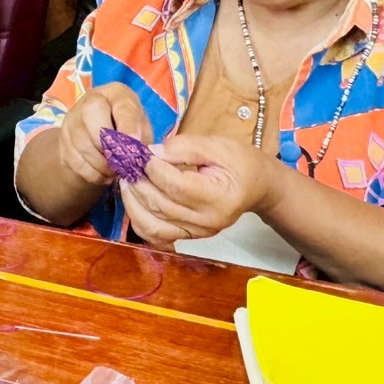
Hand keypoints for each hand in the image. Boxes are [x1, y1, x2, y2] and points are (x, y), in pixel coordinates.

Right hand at [55, 84, 151, 187]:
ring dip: (103, 165)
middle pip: (91, 114)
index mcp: (116, 94)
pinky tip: (104, 175)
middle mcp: (90, 100)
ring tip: (116, 171)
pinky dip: (93, 174)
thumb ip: (141, 137)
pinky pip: (76, 161)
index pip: (121, 105)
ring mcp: (72, 120)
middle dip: (109, 143)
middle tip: (122, 161)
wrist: (102, 141)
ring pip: (83, 143)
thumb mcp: (141, 130)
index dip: (128, 125)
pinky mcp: (63, 141)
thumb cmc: (128, 132)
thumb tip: (135, 153)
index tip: (135, 143)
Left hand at [120, 134, 279, 247]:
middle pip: (162, 206)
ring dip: (133, 203)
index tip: (142, 152)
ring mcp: (197, 234)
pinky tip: (134, 202)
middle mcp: (208, 221)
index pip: (177, 186)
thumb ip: (184, 148)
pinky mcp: (189, 237)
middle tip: (127, 164)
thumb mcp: (217, 145)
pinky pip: (157, 237)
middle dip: (139, 183)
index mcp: (219, 197)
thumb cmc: (240, 162)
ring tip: (127, 181)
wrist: (256, 186)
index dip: (154, 169)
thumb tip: (152, 152)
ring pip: (153, 225)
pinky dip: (140, 222)